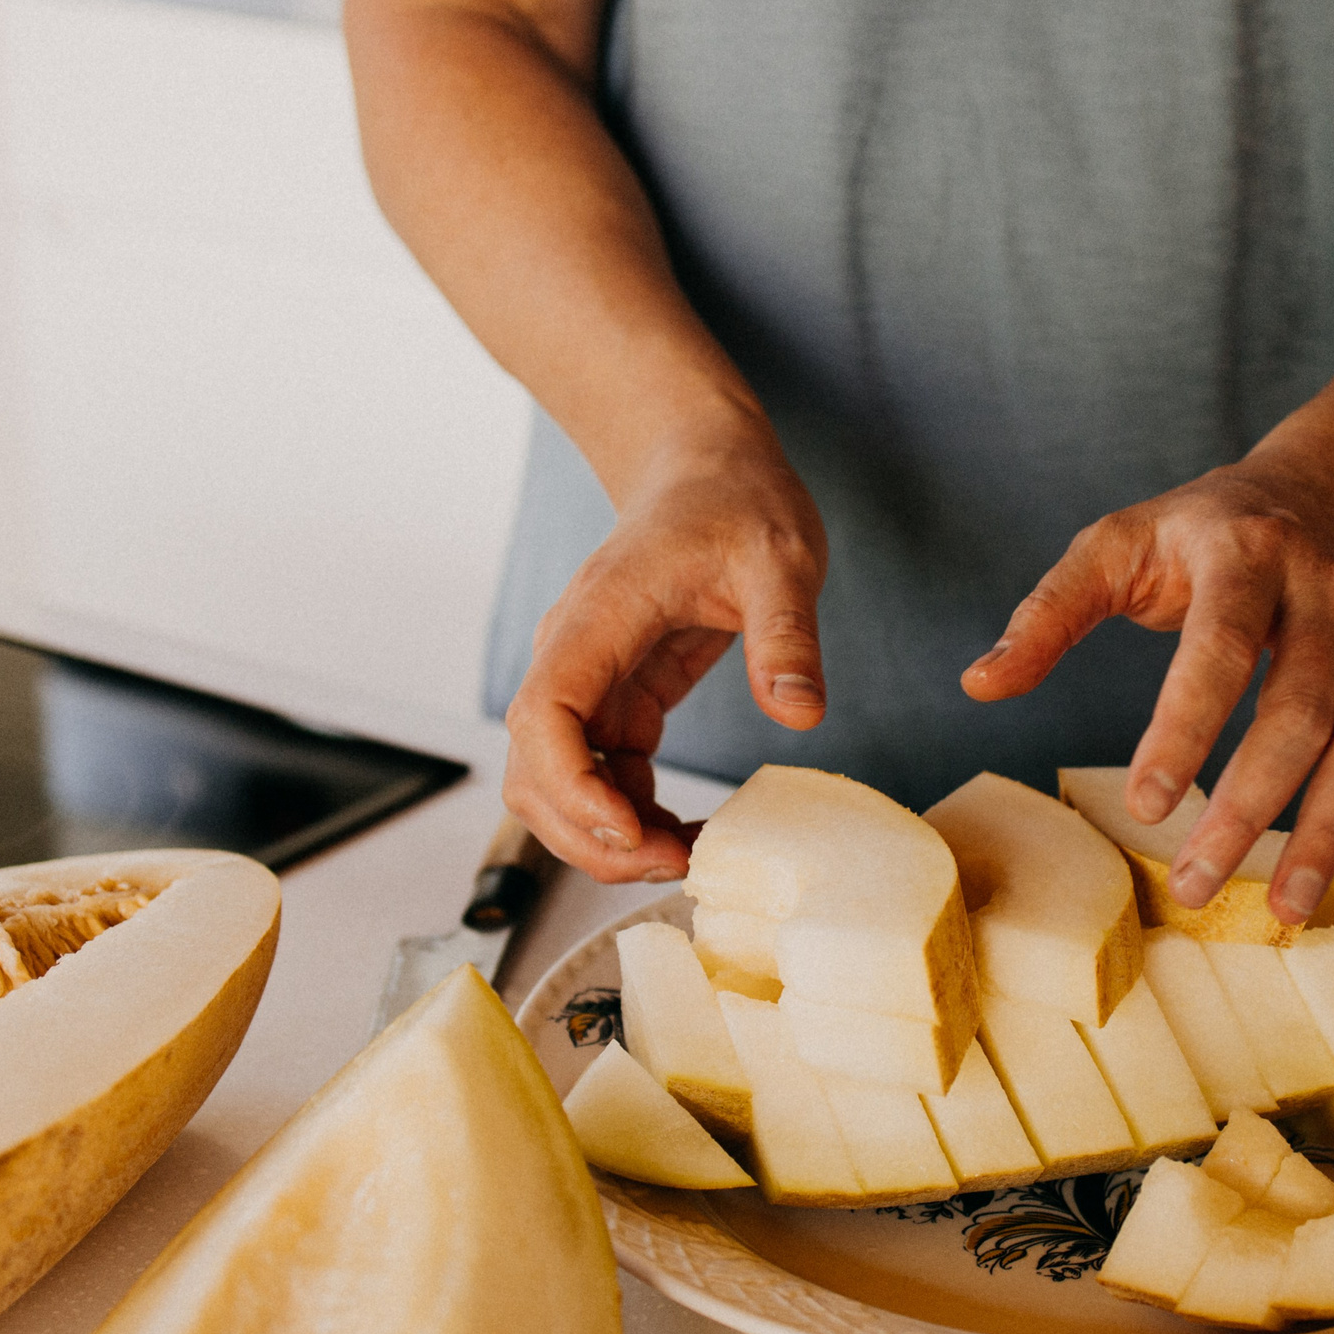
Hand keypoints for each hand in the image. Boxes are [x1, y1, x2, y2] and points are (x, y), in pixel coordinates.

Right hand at [503, 429, 827, 881]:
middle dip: (589, 835)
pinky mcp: (617, 702)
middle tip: (676, 863)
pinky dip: (632, 819)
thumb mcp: (781, 558)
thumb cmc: (735, 500)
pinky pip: (603, 779)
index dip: (572, 786)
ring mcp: (589, 684)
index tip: (632, 828)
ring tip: (686, 856)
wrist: (709, 470)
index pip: (543, 715)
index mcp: (598, 617)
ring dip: (605, 837)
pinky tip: (689, 833)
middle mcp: (573, 657)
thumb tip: (799, 713)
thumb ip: (787, 634)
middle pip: (533, 771)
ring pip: (556, 786)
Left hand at [962, 445, 1333, 922]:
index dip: (1183, 733)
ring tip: (1284, 909)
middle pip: (1298, 714)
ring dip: (1328, 832)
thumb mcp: (1121, 540)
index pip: (1218, 653)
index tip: (1144, 808)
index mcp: (1246, 556)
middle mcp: (1325, 595)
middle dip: (1248, 809)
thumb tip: (979, 684)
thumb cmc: (1208, 524)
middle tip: (1195, 885)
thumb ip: (1050, 612)